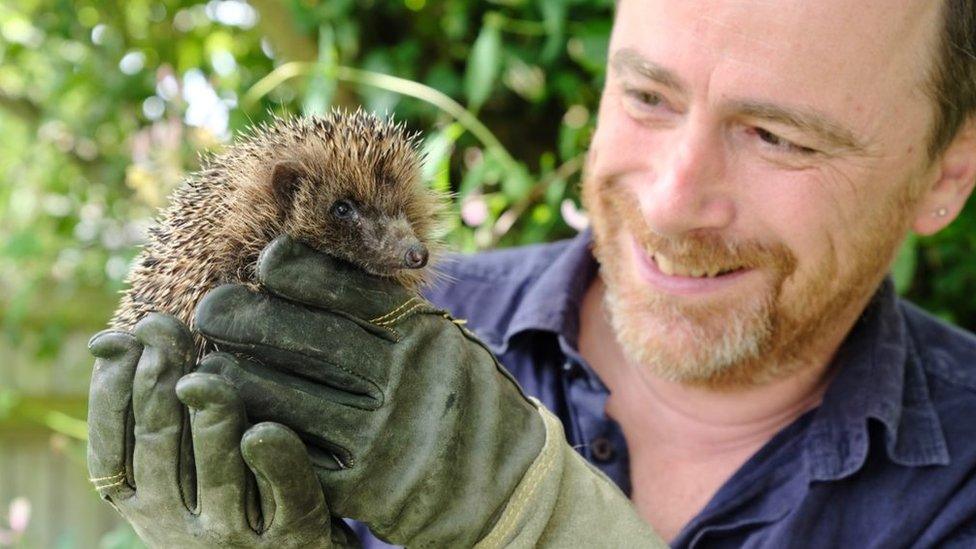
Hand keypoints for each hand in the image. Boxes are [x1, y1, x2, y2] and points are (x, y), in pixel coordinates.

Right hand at [86, 313, 357, 547]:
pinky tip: (265, 429)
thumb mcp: (175, 462)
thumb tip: (108, 338)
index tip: (125, 336)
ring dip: (210, 419)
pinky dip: (273, 461)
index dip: (112, 388)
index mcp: (141, 500)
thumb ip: (150, 410)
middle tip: (163, 329)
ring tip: (205, 378)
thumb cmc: (223, 492)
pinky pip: (284, 494)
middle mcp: (176, 524)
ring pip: (218, 472)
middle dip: (157, 382)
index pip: (110, 444)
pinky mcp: (291, 535)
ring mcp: (234, 533)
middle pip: (161, 445)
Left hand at [194, 235, 547, 546]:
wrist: (507, 481)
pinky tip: (233, 420)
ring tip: (208, 365)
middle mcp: (406, 380)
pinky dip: (256, 434)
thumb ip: (387, 312)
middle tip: (209, 308)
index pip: (348, 292)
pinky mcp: (368, 489)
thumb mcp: (440, 341)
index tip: (265, 261)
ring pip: (288, 400)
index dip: (298, 271)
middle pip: (309, 341)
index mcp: (423, 335)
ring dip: (236, 379)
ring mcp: (385, 437)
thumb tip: (308, 267)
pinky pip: (295, 456)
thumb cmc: (458, 397)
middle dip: (247, 319)